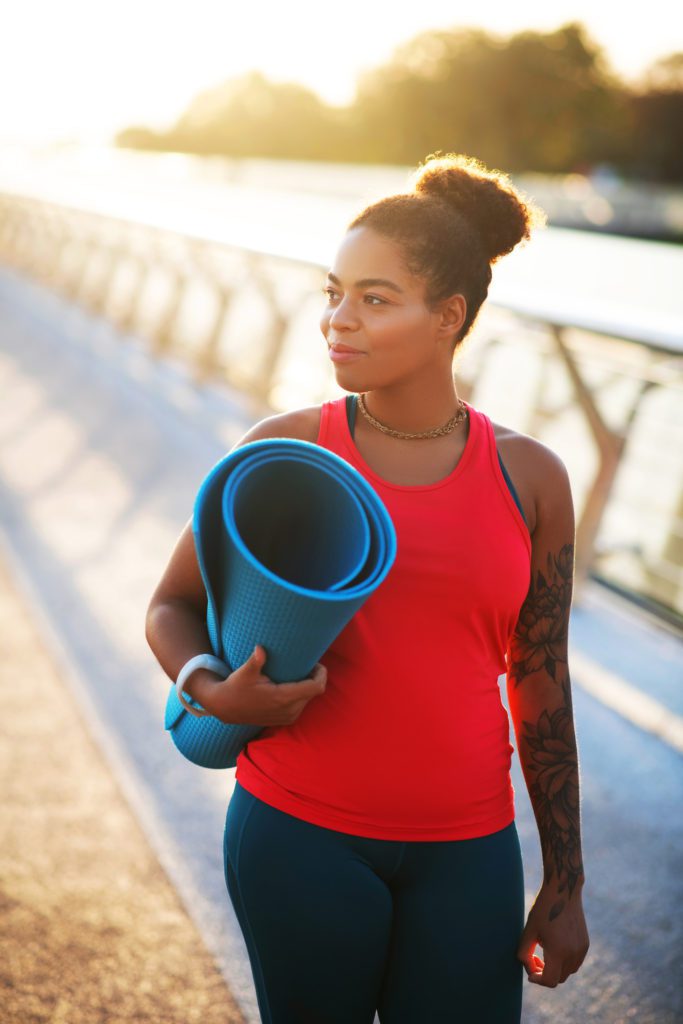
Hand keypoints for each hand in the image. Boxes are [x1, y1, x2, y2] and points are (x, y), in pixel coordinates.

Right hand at [194, 644, 326, 725]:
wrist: (225, 708)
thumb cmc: (236, 687)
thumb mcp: (244, 673)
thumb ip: (255, 661)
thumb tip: (260, 648)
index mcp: (283, 698)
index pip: (316, 687)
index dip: (321, 674)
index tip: (316, 663)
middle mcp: (289, 710)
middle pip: (314, 692)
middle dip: (314, 677)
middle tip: (307, 663)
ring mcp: (288, 717)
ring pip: (309, 699)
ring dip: (308, 686)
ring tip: (300, 672)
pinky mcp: (285, 720)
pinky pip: (302, 705)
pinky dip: (301, 694)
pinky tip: (292, 684)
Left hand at [517, 882, 588, 986]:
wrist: (563, 890)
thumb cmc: (543, 909)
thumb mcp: (529, 930)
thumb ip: (524, 952)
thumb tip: (529, 970)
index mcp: (558, 952)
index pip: (550, 980)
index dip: (537, 980)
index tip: (530, 972)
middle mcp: (573, 954)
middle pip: (559, 978)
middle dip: (545, 973)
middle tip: (534, 958)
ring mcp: (581, 950)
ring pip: (568, 971)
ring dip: (556, 968)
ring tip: (544, 949)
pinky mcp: (585, 944)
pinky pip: (575, 962)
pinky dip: (565, 961)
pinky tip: (555, 944)